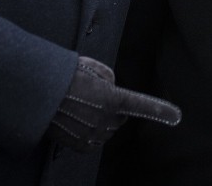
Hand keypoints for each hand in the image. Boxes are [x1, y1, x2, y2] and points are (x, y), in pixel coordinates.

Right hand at [46, 56, 180, 151]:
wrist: (36, 94)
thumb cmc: (64, 77)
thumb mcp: (92, 68)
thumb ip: (110, 79)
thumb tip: (112, 88)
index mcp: (112, 98)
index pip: (141, 105)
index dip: (159, 110)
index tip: (175, 115)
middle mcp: (105, 120)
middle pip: (120, 118)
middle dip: (113, 109)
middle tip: (94, 97)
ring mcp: (92, 134)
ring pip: (107, 130)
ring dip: (100, 121)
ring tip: (80, 107)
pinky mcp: (80, 145)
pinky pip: (93, 140)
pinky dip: (89, 131)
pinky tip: (76, 119)